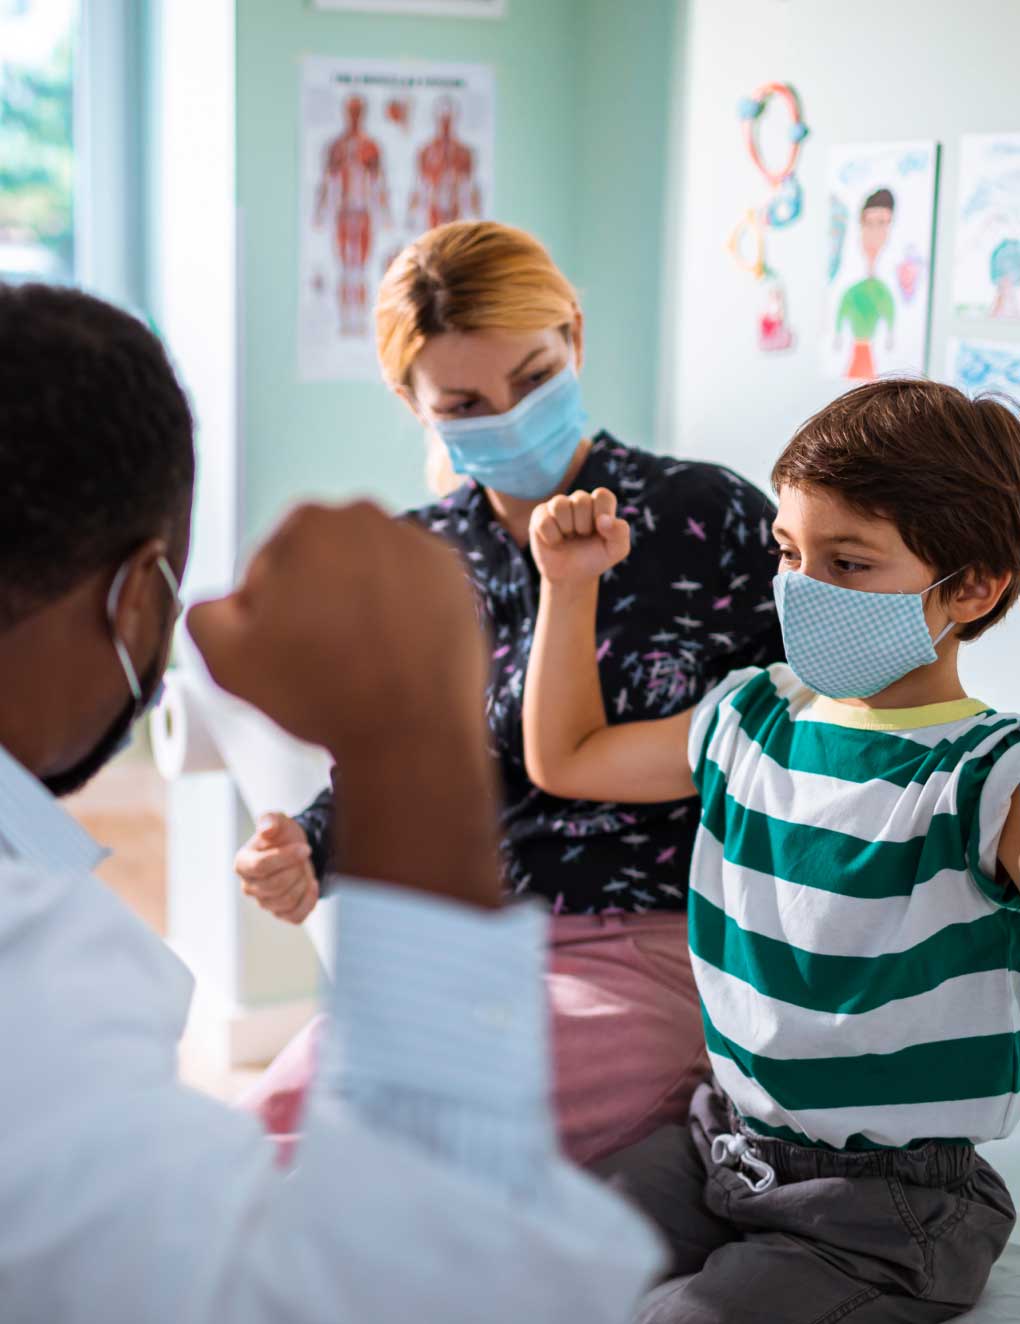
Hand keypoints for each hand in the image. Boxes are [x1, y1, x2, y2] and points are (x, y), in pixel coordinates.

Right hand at [188, 502, 500, 908]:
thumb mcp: (225, 660)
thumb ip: (203, 615)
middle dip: (315, 599)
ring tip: (358, 660)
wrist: (411, 735)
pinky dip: (402, 614)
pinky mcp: (457, 577)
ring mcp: (420, 545)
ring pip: (369, 573)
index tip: (281, 645)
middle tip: (318, 655)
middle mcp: (369, 517)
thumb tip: (222, 604)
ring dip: (358, 605)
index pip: (270, 562)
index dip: (267, 609)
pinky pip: (413, 590)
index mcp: (309, 522)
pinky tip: (394, 654)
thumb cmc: (321, 695)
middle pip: (323, 561)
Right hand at [235, 813, 318, 924]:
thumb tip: (266, 829)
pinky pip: (296, 916)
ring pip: (287, 900)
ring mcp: (264, 902)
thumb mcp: (278, 821)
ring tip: (303, 868)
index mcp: (243, 863)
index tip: (306, 848)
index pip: (261, 866)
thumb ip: (270, 821)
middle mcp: (248, 886)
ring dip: (302, 882)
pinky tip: (312, 884)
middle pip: (275, 885)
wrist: (296, 849)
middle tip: (303, 857)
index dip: (286, 857)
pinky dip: (309, 900)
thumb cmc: (282, 835)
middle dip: (296, 869)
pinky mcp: (280, 913)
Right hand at [530, 489, 630, 584]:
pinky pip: (544, 521)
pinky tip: (555, 542)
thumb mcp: (616, 550)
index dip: (601, 514)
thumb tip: (603, 519)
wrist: (571, 576)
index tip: (600, 531)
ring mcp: (558, 505)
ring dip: (566, 528)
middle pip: (581, 500)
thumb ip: (620, 532)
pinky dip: (552, 537)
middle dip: (583, 525)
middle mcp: (579, 500)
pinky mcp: (540, 514)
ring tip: (568, 537)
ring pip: (559, 505)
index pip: (602, 495)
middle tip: (582, 536)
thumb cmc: (595, 558)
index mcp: (600, 504)